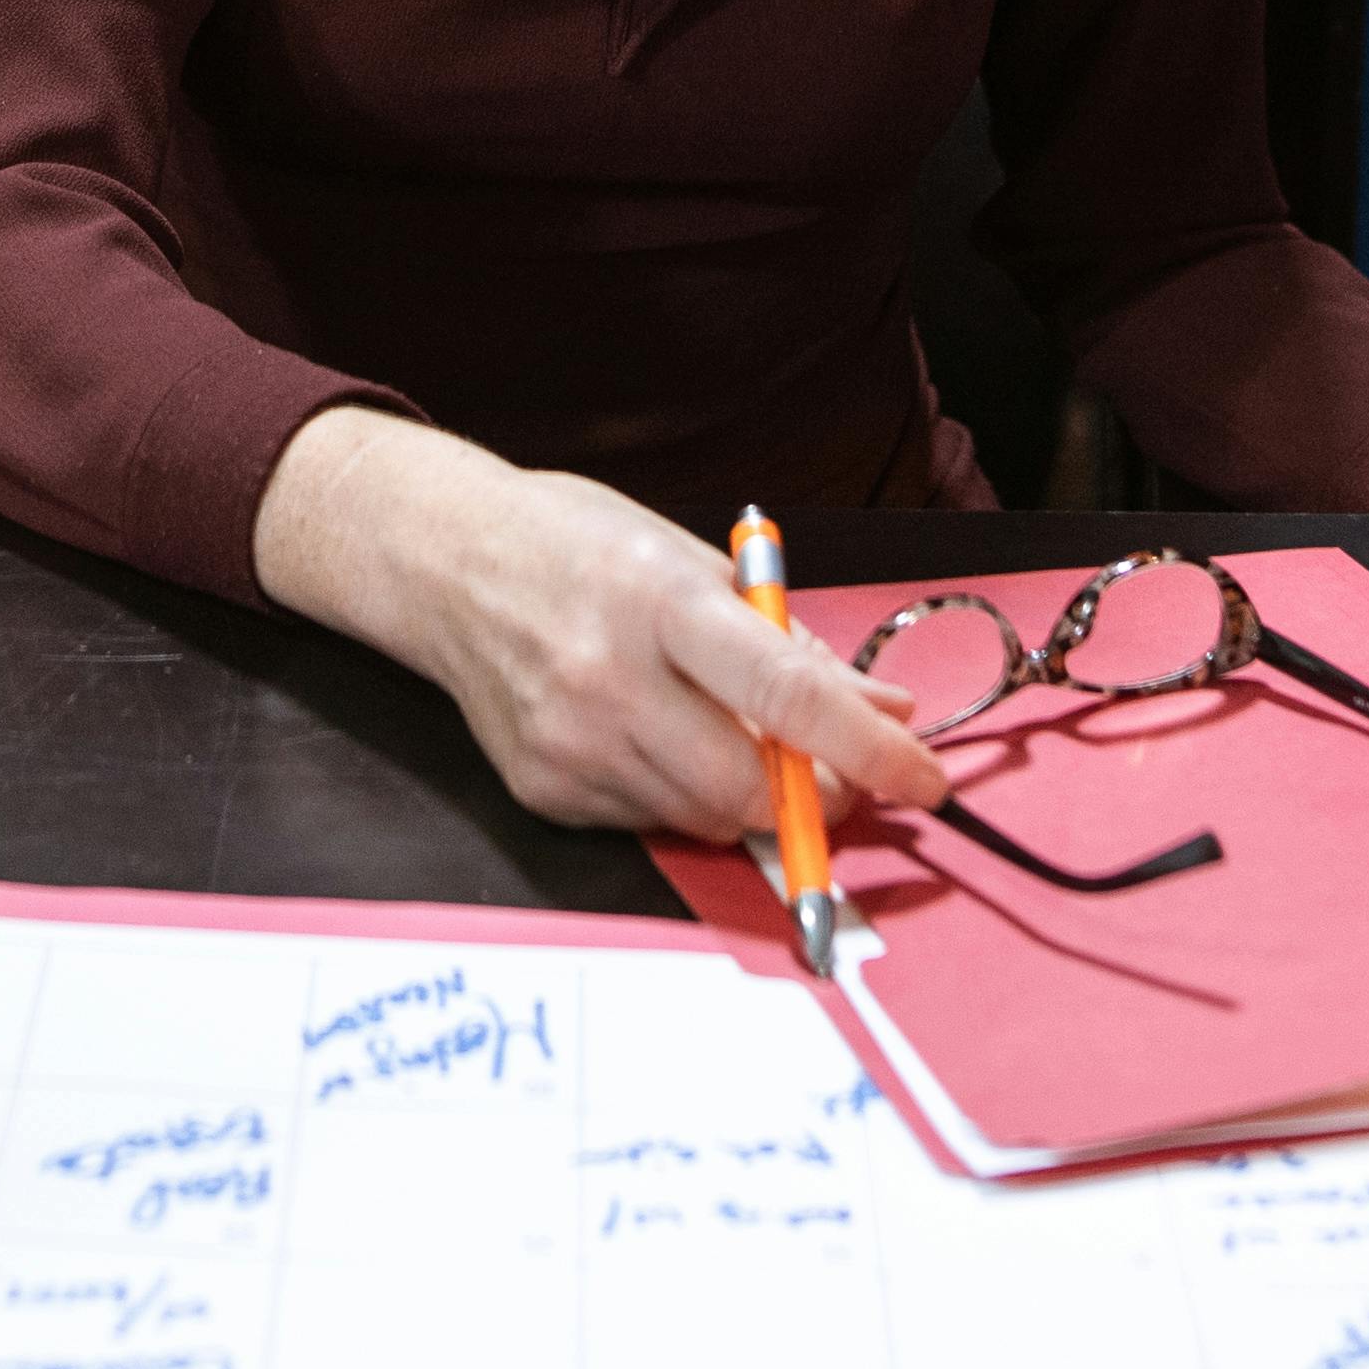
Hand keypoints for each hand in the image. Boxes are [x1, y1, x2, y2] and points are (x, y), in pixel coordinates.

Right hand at [250, 407, 953, 838]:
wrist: (443, 564)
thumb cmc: (580, 546)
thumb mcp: (697, 564)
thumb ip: (791, 644)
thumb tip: (886, 710)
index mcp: (661, 603)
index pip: (788, 698)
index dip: (871, 750)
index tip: (925, 779)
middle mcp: (610, 680)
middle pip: (749, 788)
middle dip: (815, 796)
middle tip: (838, 774)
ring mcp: (570, 744)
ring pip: (704, 818)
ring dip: (748, 797)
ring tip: (729, 733)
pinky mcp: (543, 790)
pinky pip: (648, 822)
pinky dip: (680, 797)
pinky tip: (656, 738)